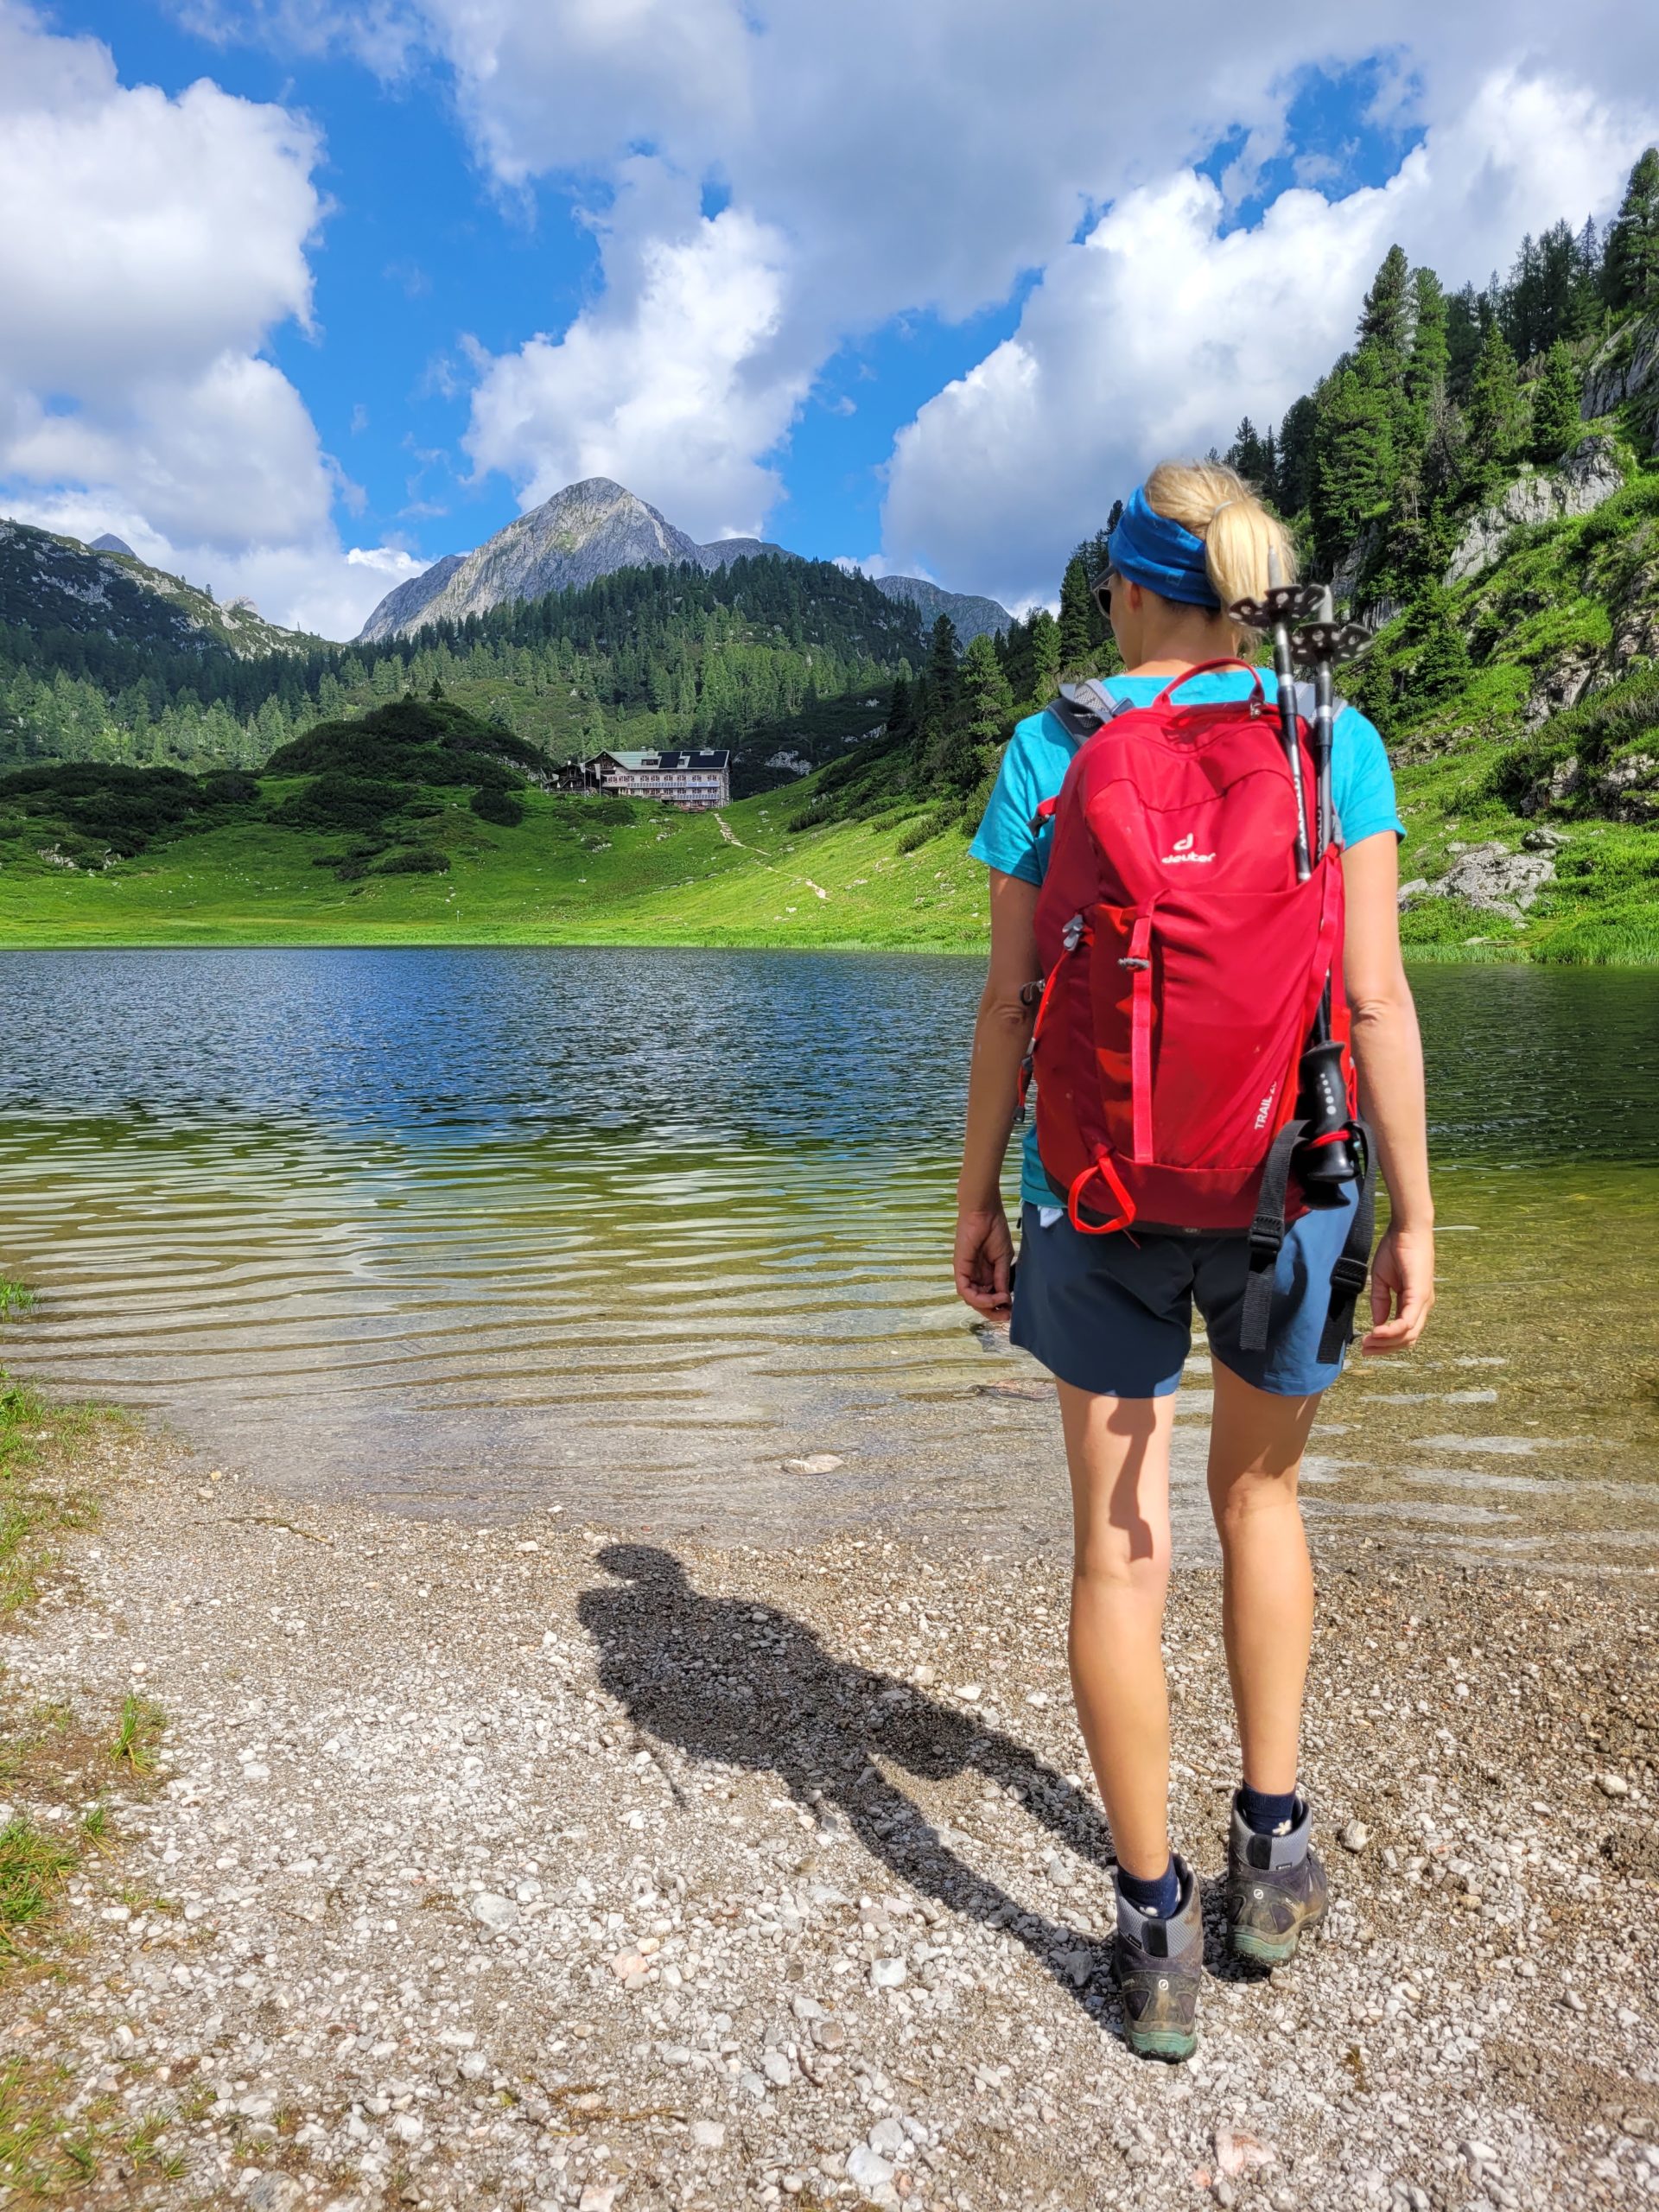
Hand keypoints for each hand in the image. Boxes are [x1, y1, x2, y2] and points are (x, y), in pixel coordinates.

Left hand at [954, 1204, 1014, 1315]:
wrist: (985, 1212)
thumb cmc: (995, 1230)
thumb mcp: (1003, 1259)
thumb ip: (1002, 1279)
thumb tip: (1005, 1298)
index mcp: (985, 1273)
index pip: (989, 1296)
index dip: (999, 1306)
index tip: (1012, 1310)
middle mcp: (974, 1275)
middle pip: (980, 1301)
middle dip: (993, 1311)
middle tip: (1006, 1316)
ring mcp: (966, 1272)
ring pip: (972, 1299)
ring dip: (987, 1306)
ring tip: (1002, 1305)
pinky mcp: (959, 1268)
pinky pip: (965, 1290)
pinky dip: (978, 1298)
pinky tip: (993, 1298)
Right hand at [1361, 1222, 1434, 1353]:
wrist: (1406, 1228)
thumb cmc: (1396, 1249)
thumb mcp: (1382, 1280)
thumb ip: (1381, 1303)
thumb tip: (1377, 1324)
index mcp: (1414, 1302)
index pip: (1404, 1333)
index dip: (1385, 1343)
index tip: (1365, 1345)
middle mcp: (1423, 1305)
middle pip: (1408, 1340)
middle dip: (1385, 1349)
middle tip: (1365, 1350)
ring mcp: (1423, 1301)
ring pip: (1409, 1335)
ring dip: (1388, 1342)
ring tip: (1368, 1342)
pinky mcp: (1420, 1293)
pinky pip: (1408, 1320)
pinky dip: (1392, 1330)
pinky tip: (1378, 1331)